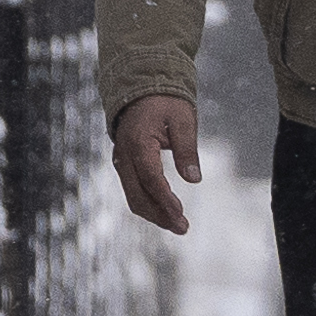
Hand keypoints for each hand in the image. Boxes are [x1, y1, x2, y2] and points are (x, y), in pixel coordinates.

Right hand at [111, 94, 200, 235]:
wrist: (141, 88)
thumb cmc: (165, 101)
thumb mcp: (183, 119)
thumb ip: (187, 149)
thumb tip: (194, 179)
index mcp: (138, 142)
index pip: (151, 179)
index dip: (166, 200)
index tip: (181, 214)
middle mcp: (124, 155)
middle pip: (137, 195)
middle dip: (160, 215)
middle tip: (183, 228)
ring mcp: (121, 161)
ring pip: (132, 196)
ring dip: (154, 213)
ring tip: (177, 225)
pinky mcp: (124, 164)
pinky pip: (132, 189)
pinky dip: (148, 203)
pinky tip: (164, 211)